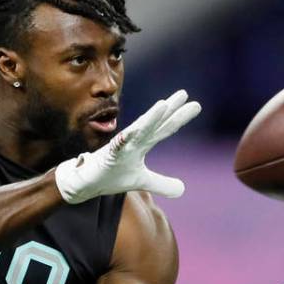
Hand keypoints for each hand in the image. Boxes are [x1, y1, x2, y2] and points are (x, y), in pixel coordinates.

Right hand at [54, 90, 201, 203]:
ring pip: (138, 130)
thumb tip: (183, 189)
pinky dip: (125, 139)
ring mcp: (120, 146)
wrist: (87, 183)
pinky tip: (132, 132)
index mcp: (142, 144)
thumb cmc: (112, 176)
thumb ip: (162, 183)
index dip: (179, 117)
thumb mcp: (142, 182)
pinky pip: (118, 146)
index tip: (195, 105)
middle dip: (170, 109)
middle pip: (155, 123)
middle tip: (185, 93)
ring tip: (164, 104)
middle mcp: (133, 141)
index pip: (164, 128)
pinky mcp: (108, 156)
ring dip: (151, 118)